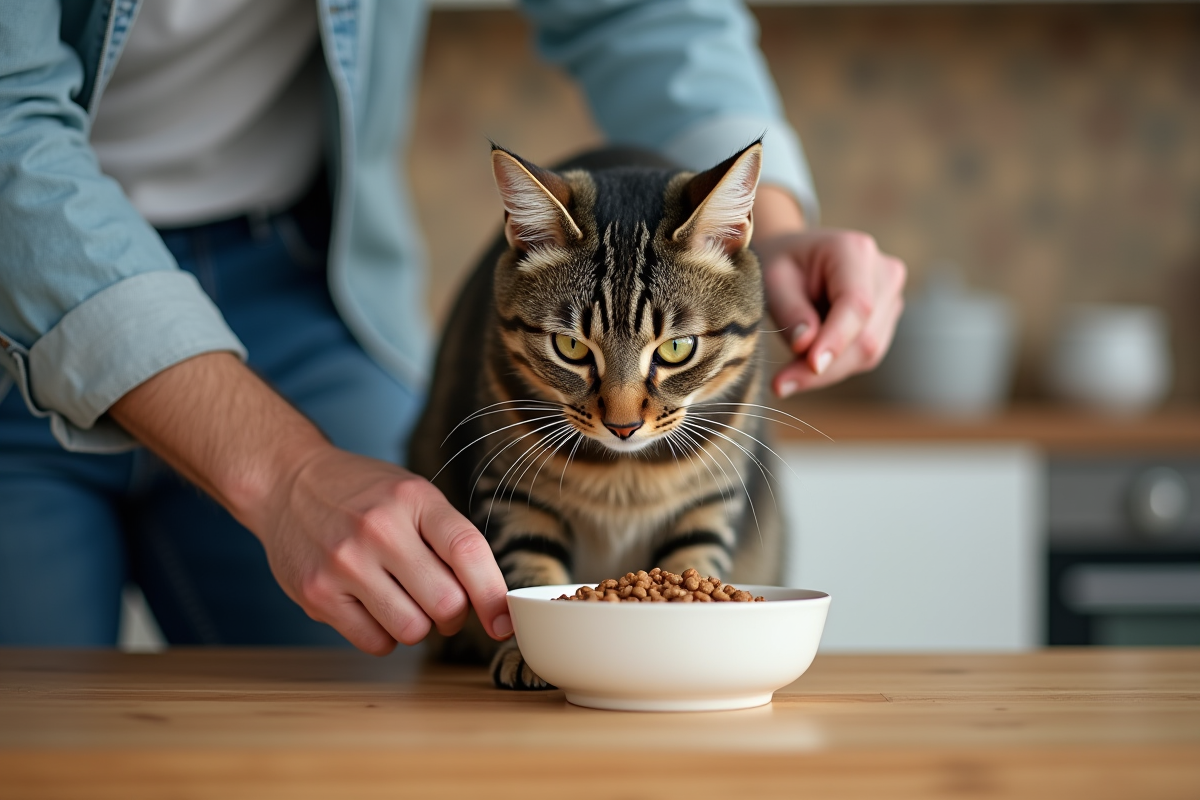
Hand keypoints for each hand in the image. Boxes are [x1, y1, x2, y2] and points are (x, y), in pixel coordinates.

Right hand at [261, 445, 511, 654]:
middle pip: (446, 603)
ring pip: (412, 630)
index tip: (503, 623)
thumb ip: (451, 541)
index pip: (468, 552)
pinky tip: (374, 608)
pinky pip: (375, 642)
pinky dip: (384, 636)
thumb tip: (493, 603)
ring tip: (403, 600)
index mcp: (415, 500)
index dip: (493, 596)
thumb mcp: (414, 497)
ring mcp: (344, 562)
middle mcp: (380, 529)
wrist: (289, 482)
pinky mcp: (317, 592)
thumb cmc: (364, 495)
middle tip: (443, 603)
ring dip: (418, 626)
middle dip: (454, 614)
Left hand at [751, 187, 906, 396]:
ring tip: (788, 374)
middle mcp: (884, 272)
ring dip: (827, 371)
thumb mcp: (772, 281)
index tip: (811, 366)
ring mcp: (890, 297)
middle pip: (865, 335)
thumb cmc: (779, 264)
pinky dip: (834, 367)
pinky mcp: (886, 320)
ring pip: (868, 351)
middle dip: (825, 367)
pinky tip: (806, 364)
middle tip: (781, 384)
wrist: (793, 258)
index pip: (856, 304)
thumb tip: (807, 347)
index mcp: (854, 250)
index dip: (836, 339)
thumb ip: (791, 312)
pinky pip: (865, 356)